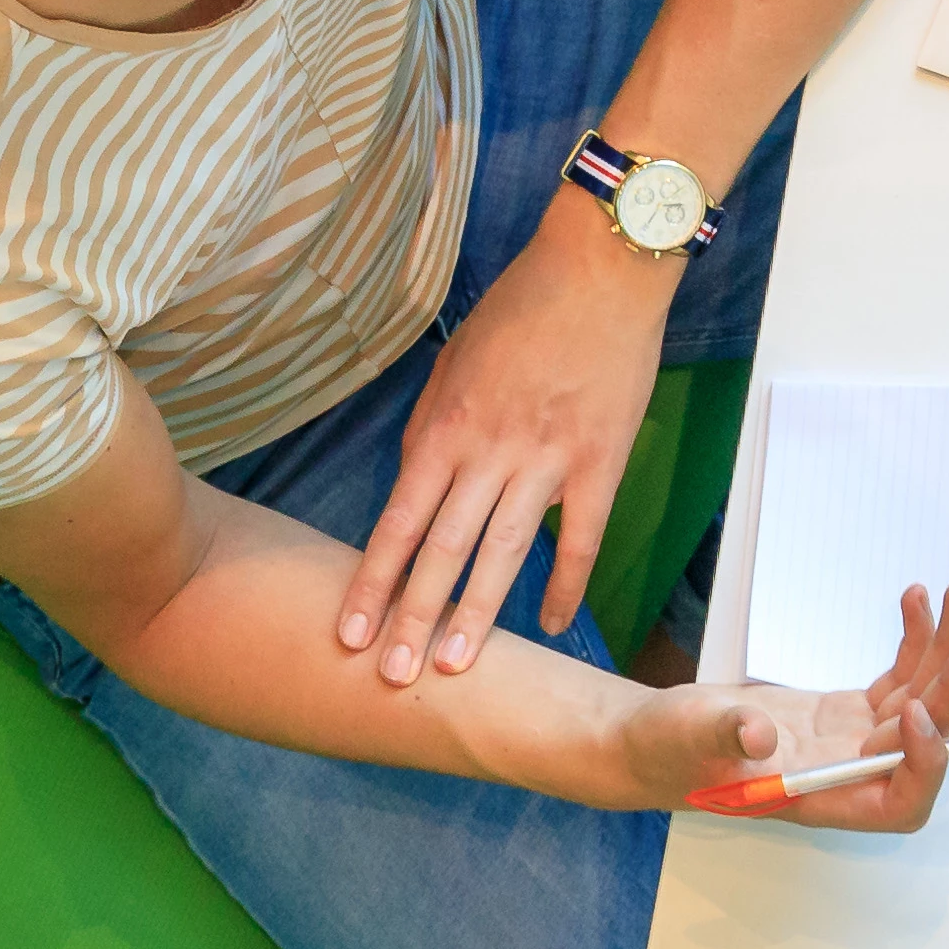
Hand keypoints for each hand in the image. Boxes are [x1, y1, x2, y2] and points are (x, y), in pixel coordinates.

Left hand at [341, 228, 671, 681]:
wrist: (599, 271)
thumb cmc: (520, 310)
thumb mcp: (452, 363)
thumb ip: (432, 430)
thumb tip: (420, 486)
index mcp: (445, 428)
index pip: (398, 522)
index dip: (372, 582)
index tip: (349, 632)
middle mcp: (489, 453)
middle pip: (443, 550)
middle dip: (413, 618)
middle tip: (393, 677)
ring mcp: (546, 461)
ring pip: (503, 552)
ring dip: (476, 614)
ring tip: (454, 667)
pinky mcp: (599, 461)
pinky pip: (581, 537)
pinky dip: (565, 583)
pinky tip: (549, 624)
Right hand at [667, 582, 948, 830]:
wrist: (659, 738)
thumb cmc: (667, 751)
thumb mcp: (689, 740)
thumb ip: (725, 738)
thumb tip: (758, 736)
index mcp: (824, 799)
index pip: (899, 801)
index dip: (920, 763)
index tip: (912, 710)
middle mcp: (850, 774)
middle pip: (925, 738)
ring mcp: (854, 741)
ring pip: (921, 698)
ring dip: (946, 649)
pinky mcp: (848, 713)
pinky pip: (898, 678)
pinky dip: (913, 640)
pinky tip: (915, 598)